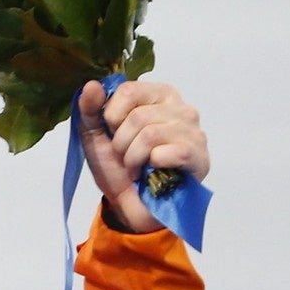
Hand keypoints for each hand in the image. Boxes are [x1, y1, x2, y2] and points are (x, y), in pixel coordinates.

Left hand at [76, 79, 209, 235]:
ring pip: (150, 134)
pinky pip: (166, 153)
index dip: (112, 116)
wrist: (128, 203)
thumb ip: (91, 110)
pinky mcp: (198, 157)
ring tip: (136, 166)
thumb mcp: (95, 136)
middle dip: (121, 143)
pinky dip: (150, 166)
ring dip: (132, 157)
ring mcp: (193, 132)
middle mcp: (182, 109)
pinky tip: (153, 172)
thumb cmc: (117, 166)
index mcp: (159, 96)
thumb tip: (91, 85)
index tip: (114, 133)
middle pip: (138, 116)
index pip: (129, 90)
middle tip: (125, 156)